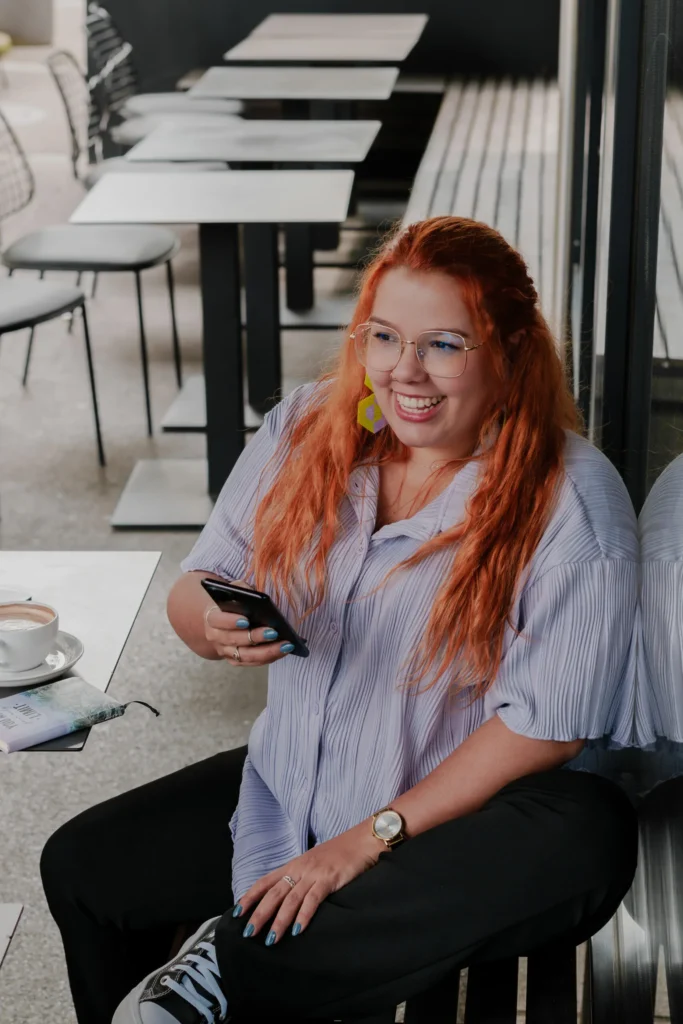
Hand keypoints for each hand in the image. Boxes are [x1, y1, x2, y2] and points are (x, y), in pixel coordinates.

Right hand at [204, 580, 292, 665]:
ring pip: (246, 656)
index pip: (218, 620)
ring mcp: (225, 651)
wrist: (224, 620)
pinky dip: (269, 658)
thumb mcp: (235, 591)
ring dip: (267, 652)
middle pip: (234, 640)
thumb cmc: (233, 603)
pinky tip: (283, 650)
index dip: (230, 621)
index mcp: (212, 618)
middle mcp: (216, 637)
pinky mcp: (236, 660)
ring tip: (286, 645)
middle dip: (255, 637)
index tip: (246, 620)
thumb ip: (242, 590)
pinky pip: (253, 662)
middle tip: (274, 632)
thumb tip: (257, 596)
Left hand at [234, 820, 382, 943]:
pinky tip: (297, 930)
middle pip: (274, 893)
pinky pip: (313, 899)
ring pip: (290, 900)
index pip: (265, 881)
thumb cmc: (340, 853)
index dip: (250, 897)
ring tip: (270, 940)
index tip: (237, 912)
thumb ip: (300, 877)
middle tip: (248, 934)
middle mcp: (300, 869)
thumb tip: (287, 897)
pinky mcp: (329, 879)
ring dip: (279, 921)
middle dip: (259, 914)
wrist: (362, 840)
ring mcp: (314, 873)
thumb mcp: (314, 863)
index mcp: (294, 865)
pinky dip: (303, 915)